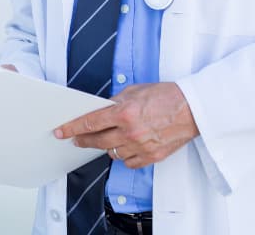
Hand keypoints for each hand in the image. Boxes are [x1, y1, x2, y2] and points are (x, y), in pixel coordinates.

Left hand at [54, 82, 198, 168]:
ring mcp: (142, 146)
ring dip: (106, 147)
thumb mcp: (135, 90)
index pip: (90, 122)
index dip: (72, 128)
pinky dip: (125, 156)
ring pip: (113, 153)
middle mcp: (131, 131)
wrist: (193, 109)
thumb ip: (116, 102)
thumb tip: (102, 109)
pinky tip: (125, 148)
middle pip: (98, 141)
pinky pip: (130, 162)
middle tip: (76, 139)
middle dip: (83, 140)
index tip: (61, 131)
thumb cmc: (167, 96)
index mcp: (125, 112)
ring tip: (105, 140)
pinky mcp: (153, 156)